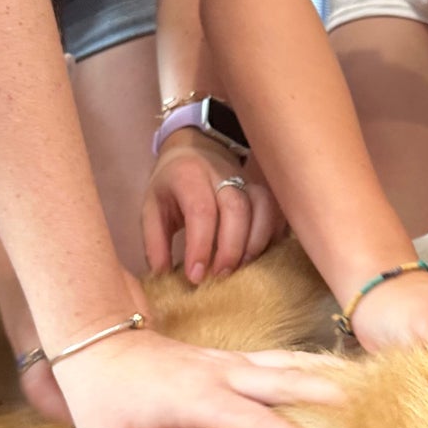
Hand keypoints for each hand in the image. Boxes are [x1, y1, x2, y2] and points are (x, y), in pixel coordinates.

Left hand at [51, 322, 344, 427]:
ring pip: (284, 364)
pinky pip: (274, 360)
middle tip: (368, 416)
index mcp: (194, 398)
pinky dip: (305, 367)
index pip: (251, 421)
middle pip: (282, 380)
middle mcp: (218, 373)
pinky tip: (329, 376)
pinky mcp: (226, 357)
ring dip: (323, 377)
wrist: (93, 342)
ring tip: (364, 392)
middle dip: (325, 397)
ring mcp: (225, 360)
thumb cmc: (104, 403)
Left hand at [141, 130, 285, 280]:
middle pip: (236, 208)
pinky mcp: (261, 187)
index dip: (200, 245)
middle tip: (221, 275)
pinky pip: (275, 208)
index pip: (200, 210)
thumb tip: (162, 274)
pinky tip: (262, 254)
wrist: (194, 151)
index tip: (196, 276)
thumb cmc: (171, 185)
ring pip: (261, 206)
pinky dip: (273, 233)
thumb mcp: (152, 208)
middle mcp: (220, 173)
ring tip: (243, 267)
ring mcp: (246, 178)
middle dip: (231, 247)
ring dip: (255, 241)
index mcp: (188, 176)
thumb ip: (155, 241)